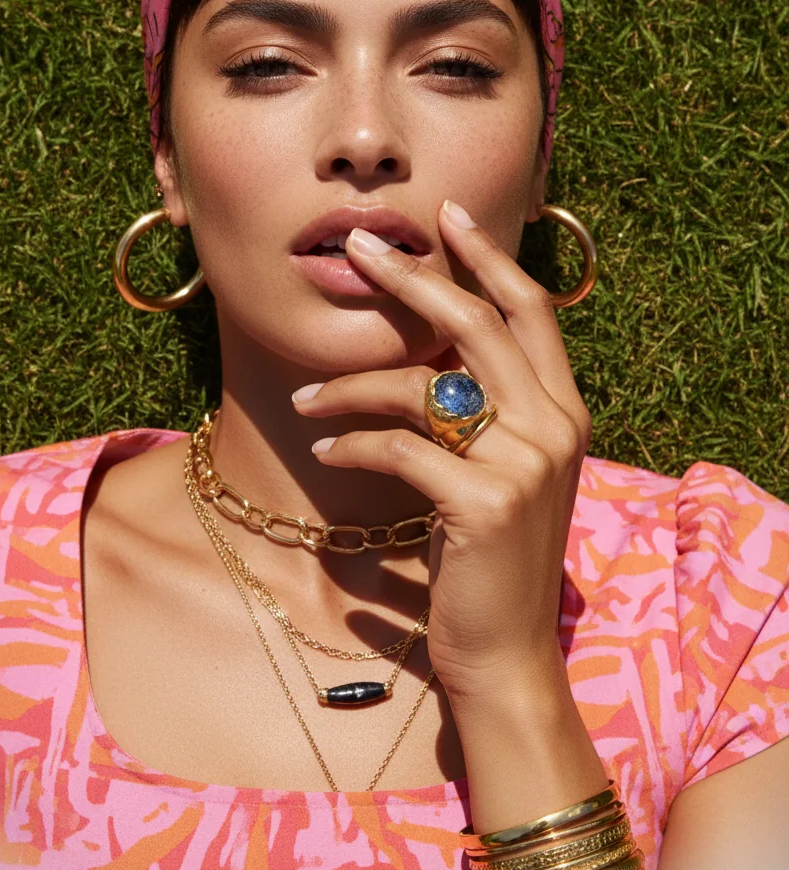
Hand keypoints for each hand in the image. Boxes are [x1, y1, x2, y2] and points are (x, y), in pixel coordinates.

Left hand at [291, 199, 591, 697]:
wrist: (507, 654)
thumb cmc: (492, 560)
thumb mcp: (505, 472)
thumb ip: (487, 411)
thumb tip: (433, 351)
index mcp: (564, 410)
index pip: (530, 310)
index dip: (487, 257)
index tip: (443, 215)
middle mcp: (554, 425)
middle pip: (476, 323)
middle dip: (413, 277)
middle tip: (359, 248)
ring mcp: (525, 463)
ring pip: (424, 384)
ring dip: (352, 383)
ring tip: (304, 401)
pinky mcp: (484, 503)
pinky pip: (400, 447)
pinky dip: (353, 442)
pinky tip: (326, 451)